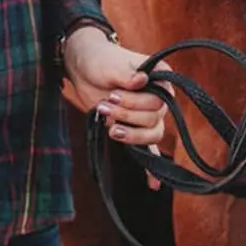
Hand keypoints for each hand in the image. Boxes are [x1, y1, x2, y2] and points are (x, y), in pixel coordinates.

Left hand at [59, 26, 172, 190]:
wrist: (84, 65)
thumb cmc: (101, 60)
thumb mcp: (111, 64)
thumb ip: (126, 75)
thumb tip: (141, 80)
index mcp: (161, 78)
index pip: (160, 100)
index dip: (137, 102)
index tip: (115, 95)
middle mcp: (160, 97)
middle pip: (154, 118)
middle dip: (127, 116)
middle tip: (105, 104)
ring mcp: (147, 115)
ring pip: (152, 135)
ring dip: (131, 134)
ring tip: (110, 126)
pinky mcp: (133, 128)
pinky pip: (148, 150)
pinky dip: (149, 168)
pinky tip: (152, 185)